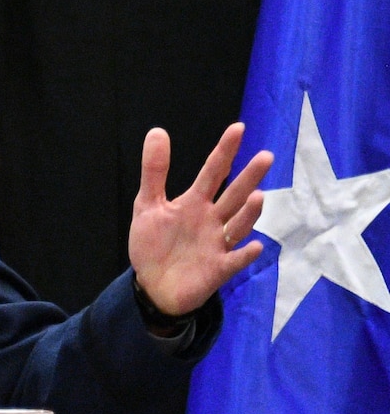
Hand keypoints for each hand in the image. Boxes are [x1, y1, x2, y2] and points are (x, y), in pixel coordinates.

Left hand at [128, 123, 273, 315]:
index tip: (238, 128)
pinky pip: (235, 261)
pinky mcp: (218, 268)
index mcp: (195, 202)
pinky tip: (255, 247)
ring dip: (249, 213)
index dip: (224, 151)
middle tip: (266, 156)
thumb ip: (154, 172)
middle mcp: (213, 219)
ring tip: (258, 196)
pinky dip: (245, 255)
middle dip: (249, 178)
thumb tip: (156, 131)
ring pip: (239, 225)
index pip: (213, 172)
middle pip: (233, 195)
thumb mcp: (148, 205)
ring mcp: (218, 243)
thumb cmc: (155, 243)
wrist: (152, 285)